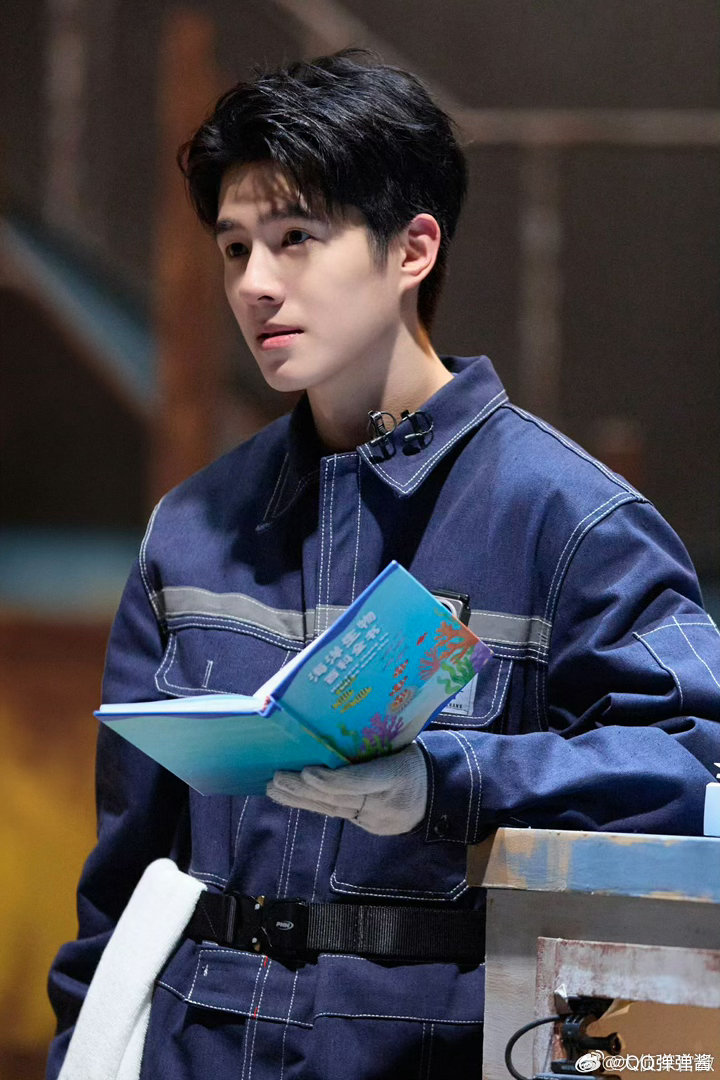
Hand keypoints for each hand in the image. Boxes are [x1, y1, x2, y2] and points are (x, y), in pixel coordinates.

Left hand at [266, 743, 427, 834]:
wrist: (444, 791)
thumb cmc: (417, 757)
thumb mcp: (403, 743)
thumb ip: (372, 743)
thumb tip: (330, 727)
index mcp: (399, 773)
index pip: (362, 781)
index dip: (333, 780)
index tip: (307, 771)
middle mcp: (387, 802)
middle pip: (341, 798)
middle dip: (304, 790)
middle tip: (276, 779)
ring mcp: (378, 820)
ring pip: (334, 810)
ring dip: (301, 800)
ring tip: (274, 790)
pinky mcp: (371, 827)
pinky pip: (340, 815)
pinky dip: (315, 805)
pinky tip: (293, 798)